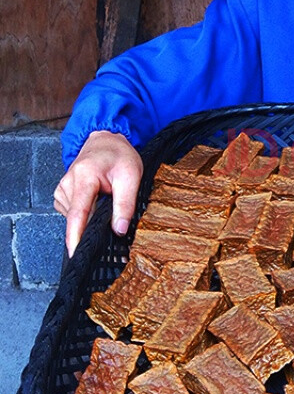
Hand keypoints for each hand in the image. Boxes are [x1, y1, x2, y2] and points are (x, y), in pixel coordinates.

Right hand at [53, 131, 142, 257]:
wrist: (105, 140)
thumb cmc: (118, 155)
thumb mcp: (132, 176)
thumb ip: (125, 204)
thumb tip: (120, 230)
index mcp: (84, 177)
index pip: (78, 213)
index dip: (76, 235)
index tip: (75, 253)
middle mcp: (68, 183)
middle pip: (78, 218)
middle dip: (92, 228)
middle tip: (112, 225)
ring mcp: (63, 189)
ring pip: (76, 217)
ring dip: (91, 217)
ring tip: (106, 200)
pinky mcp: (63, 194)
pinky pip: (74, 213)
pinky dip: (87, 213)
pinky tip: (97, 202)